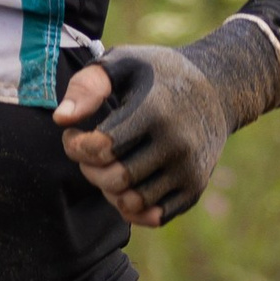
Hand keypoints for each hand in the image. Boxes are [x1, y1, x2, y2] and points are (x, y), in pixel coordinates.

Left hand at [55, 43, 234, 228]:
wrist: (218, 89)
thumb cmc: (159, 75)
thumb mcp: (124, 63)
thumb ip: (88, 86)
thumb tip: (61, 119)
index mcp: (156, 111)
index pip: (102, 147)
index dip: (76, 146)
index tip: (74, 135)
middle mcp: (177, 144)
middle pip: (115, 179)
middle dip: (90, 170)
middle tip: (89, 154)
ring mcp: (189, 170)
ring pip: (132, 203)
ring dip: (108, 191)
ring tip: (107, 168)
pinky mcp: (195, 189)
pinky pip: (154, 217)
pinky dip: (131, 208)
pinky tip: (125, 183)